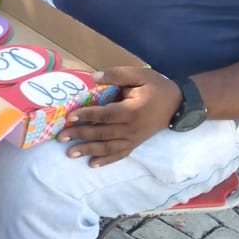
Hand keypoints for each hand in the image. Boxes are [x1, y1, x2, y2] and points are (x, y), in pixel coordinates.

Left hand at [58, 67, 181, 167]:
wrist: (178, 104)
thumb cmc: (156, 87)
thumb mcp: (139, 75)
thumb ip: (117, 75)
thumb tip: (93, 77)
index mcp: (132, 110)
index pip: (105, 115)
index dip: (87, 116)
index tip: (70, 116)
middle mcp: (131, 128)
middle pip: (103, 133)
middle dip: (80, 135)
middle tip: (61, 137)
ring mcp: (134, 138)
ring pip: (108, 147)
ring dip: (89, 151)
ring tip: (70, 154)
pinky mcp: (135, 144)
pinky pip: (120, 154)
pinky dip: (106, 160)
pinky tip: (92, 164)